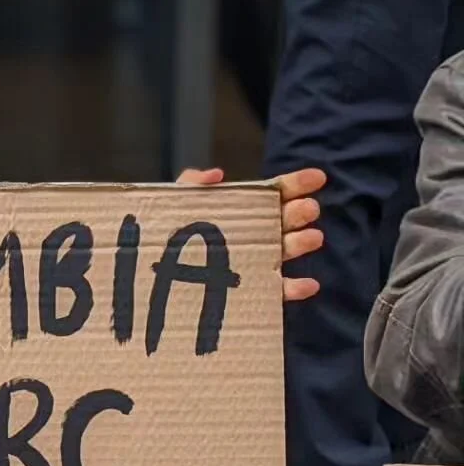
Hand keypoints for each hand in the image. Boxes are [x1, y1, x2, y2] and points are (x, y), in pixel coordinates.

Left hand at [175, 165, 325, 301]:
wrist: (146, 271)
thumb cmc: (167, 231)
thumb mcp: (175, 202)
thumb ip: (191, 184)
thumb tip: (217, 174)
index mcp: (244, 209)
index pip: (275, 192)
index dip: (296, 184)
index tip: (318, 177)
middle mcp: (257, 233)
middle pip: (283, 220)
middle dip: (299, 213)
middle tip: (309, 209)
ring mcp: (256, 261)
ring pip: (284, 252)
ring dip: (300, 245)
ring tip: (312, 238)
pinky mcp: (252, 290)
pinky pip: (276, 291)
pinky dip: (294, 289)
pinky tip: (309, 285)